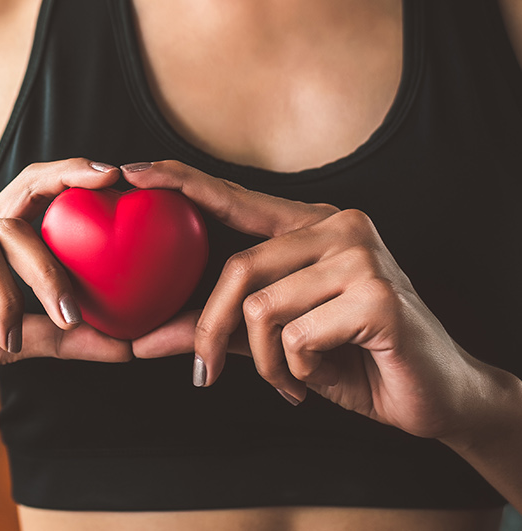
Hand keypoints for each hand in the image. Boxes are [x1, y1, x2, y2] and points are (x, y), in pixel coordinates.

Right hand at [0, 159, 133, 414]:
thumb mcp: (7, 348)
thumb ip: (59, 338)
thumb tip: (129, 345)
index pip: (25, 191)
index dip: (66, 174)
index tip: (113, 176)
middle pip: (6, 225)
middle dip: (48, 268)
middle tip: (73, 316)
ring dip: (4, 305)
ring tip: (7, 350)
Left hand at [125, 160, 500, 442]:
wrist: (436, 398)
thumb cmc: (353, 361)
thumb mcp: (275, 342)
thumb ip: (216, 329)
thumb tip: (140, 339)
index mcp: (313, 226)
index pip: (237, 198)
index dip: (183, 182)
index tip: (132, 171)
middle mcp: (339, 227)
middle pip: (238, 268)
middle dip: (208, 330)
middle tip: (203, 374)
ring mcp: (362, 256)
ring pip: (262, 308)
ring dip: (265, 362)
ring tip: (291, 381)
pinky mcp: (378, 295)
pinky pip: (297, 337)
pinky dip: (297, 372)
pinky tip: (324, 378)